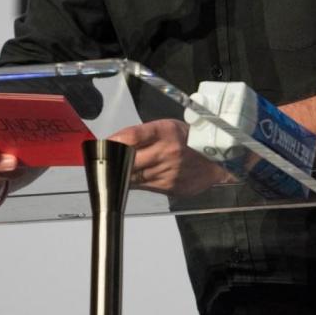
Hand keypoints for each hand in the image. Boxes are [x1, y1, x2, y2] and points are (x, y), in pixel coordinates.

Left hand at [110, 118, 224, 196]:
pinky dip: (131, 182)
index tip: (102, 144)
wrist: (216, 161)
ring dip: (118, 174)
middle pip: (129, 158)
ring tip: (107, 170)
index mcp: (166, 131)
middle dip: (112, 160)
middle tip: (99, 160)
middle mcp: (167, 151)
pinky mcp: (169, 187)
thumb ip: (144, 135)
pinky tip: (124, 179)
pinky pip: (143, 186)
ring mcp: (168, 171)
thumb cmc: (188, 140)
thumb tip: (116, 142)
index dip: (115, 141)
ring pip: (133, 175)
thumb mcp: (168, 127)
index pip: (133, 135)